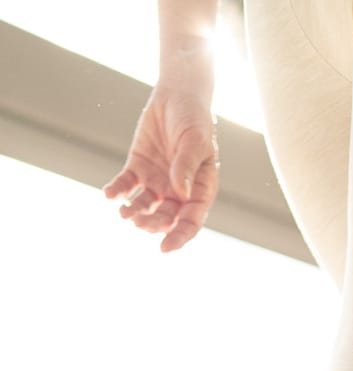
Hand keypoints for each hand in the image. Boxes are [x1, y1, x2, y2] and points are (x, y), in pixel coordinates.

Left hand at [102, 86, 219, 253]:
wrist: (178, 95)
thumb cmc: (194, 119)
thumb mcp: (195, 141)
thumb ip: (186, 166)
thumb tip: (180, 193)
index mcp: (199, 191)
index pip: (190, 221)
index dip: (179, 237)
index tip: (165, 248)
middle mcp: (178, 192)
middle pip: (165, 218)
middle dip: (152, 224)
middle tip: (138, 222)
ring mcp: (157, 181)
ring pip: (145, 206)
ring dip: (134, 213)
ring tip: (124, 213)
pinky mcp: (138, 168)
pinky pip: (126, 186)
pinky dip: (117, 191)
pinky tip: (109, 194)